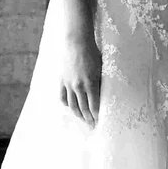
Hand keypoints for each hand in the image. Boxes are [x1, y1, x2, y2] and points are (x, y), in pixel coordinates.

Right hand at [57, 9, 101, 126]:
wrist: (76, 42)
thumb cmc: (92, 52)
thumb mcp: (102, 67)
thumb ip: (102, 81)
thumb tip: (105, 93)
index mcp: (91, 83)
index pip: (94, 105)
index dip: (97, 115)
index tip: (100, 122)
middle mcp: (79, 86)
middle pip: (83, 108)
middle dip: (89, 119)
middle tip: (93, 126)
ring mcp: (69, 84)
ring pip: (73, 105)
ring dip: (78, 115)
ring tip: (83, 120)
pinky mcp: (62, 80)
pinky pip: (63, 96)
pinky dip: (66, 104)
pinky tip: (70, 108)